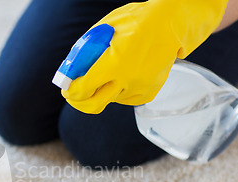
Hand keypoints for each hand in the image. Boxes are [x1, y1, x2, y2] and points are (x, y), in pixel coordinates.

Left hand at [62, 0, 227, 113]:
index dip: (70, 90)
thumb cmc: (135, 22)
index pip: (82, 89)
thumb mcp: (103, 30)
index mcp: (114, 62)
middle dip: (79, 101)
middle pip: (93, 105)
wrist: (171, 24)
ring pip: (108, 101)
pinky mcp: (148, 93)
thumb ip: (84, 53)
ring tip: (106, 72)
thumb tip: (69, 72)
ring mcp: (139, 88)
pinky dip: (117, 91)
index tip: (66, 88)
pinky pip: (123, 99)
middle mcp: (127, 79)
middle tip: (73, 94)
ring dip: (100, 91)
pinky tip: (122, 75)